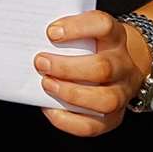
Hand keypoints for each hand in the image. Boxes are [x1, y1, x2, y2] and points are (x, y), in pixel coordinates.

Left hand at [34, 10, 149, 136]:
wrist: (120, 65)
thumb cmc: (92, 46)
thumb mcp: (85, 32)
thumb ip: (64, 33)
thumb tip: (30, 38)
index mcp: (114, 37)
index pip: (103, 25)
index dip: (77, 28)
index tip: (51, 32)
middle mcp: (122, 64)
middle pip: (103, 67)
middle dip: (66, 68)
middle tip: (40, 63)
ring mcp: (122, 92)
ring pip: (105, 99)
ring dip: (70, 93)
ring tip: (47, 84)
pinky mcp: (114, 116)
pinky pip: (94, 126)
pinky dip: (68, 120)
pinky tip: (50, 108)